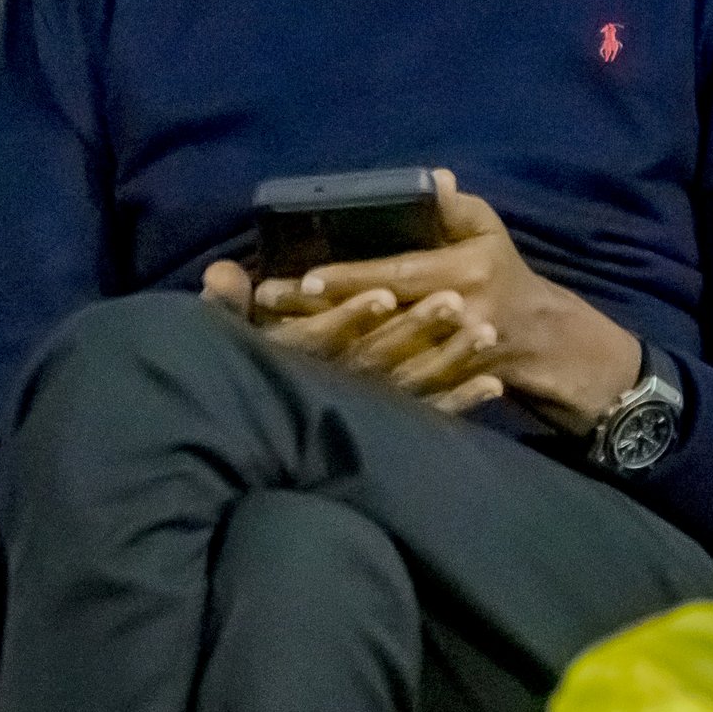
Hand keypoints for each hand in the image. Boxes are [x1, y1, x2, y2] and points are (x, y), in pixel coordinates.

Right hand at [200, 256, 504, 414]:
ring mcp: (370, 413)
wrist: (266, 439)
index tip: (383, 292)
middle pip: (380, 358)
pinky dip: (464, 403)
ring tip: (486, 333)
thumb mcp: (230, 337)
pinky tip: (495, 384)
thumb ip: (226, 305)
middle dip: (417, 328)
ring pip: (414, 385)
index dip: (351, 316)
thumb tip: (218, 271)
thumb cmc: (252, 370)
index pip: (324, 338)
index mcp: (299, 359)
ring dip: (450, 360)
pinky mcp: (396, 433)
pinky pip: (433, 418)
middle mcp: (338, 387)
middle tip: (454, 300)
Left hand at [258, 170, 644, 431]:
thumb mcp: (486, 230)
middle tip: (267, 303)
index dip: (350, 278)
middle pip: (373, 318)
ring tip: (273, 334)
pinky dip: (342, 375)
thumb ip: (455, 206)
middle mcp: (453, 318)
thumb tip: (433, 177)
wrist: (537, 339)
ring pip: (371, 353)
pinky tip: (305, 368)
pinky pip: (382, 382)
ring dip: (321, 344)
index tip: (305, 277)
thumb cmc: (501, 273)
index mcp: (463, 275)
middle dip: (318, 312)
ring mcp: (442, 358)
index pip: (396, 275)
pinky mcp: (433, 386)